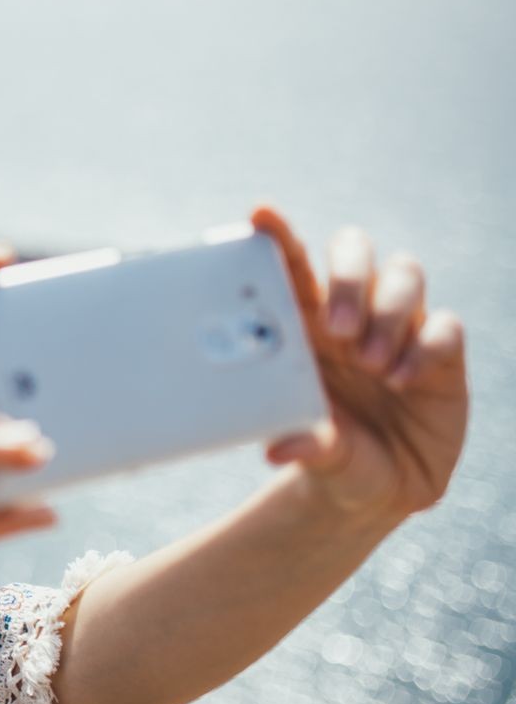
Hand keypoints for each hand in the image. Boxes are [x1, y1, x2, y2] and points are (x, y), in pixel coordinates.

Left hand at [251, 204, 469, 522]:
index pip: (292, 264)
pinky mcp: (443, 353)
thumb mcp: (317, 455)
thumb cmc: (333, 456)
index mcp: (304, 324)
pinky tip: (404, 380)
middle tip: (336, 328)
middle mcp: (352, 314)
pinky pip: (445, 324)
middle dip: (347, 276)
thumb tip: (279, 450)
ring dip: (387, 311)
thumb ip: (304, 444)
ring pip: (404, 274)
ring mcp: (400, 327)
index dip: (277, 235)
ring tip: (371, 364)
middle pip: (354, 249)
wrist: (381, 491)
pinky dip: (426, 346)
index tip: (260, 212)